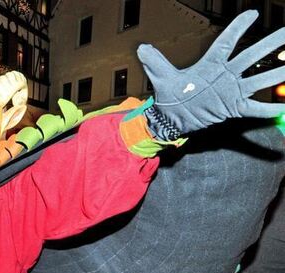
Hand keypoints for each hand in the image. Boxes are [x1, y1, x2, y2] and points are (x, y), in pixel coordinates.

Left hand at [138, 10, 284, 138]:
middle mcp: (225, 75)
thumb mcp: (161, 78)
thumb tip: (141, 48)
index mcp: (210, 65)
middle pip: (251, 56)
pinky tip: (284, 107)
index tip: (253, 13)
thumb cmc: (169, 97)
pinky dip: (270, 109)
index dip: (239, 28)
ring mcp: (231, 91)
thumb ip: (154, 62)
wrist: (171, 119)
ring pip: (259, 79)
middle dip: (270, 44)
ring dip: (277, 74)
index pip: (226, 43)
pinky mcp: (233, 108)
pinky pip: (255, 108)